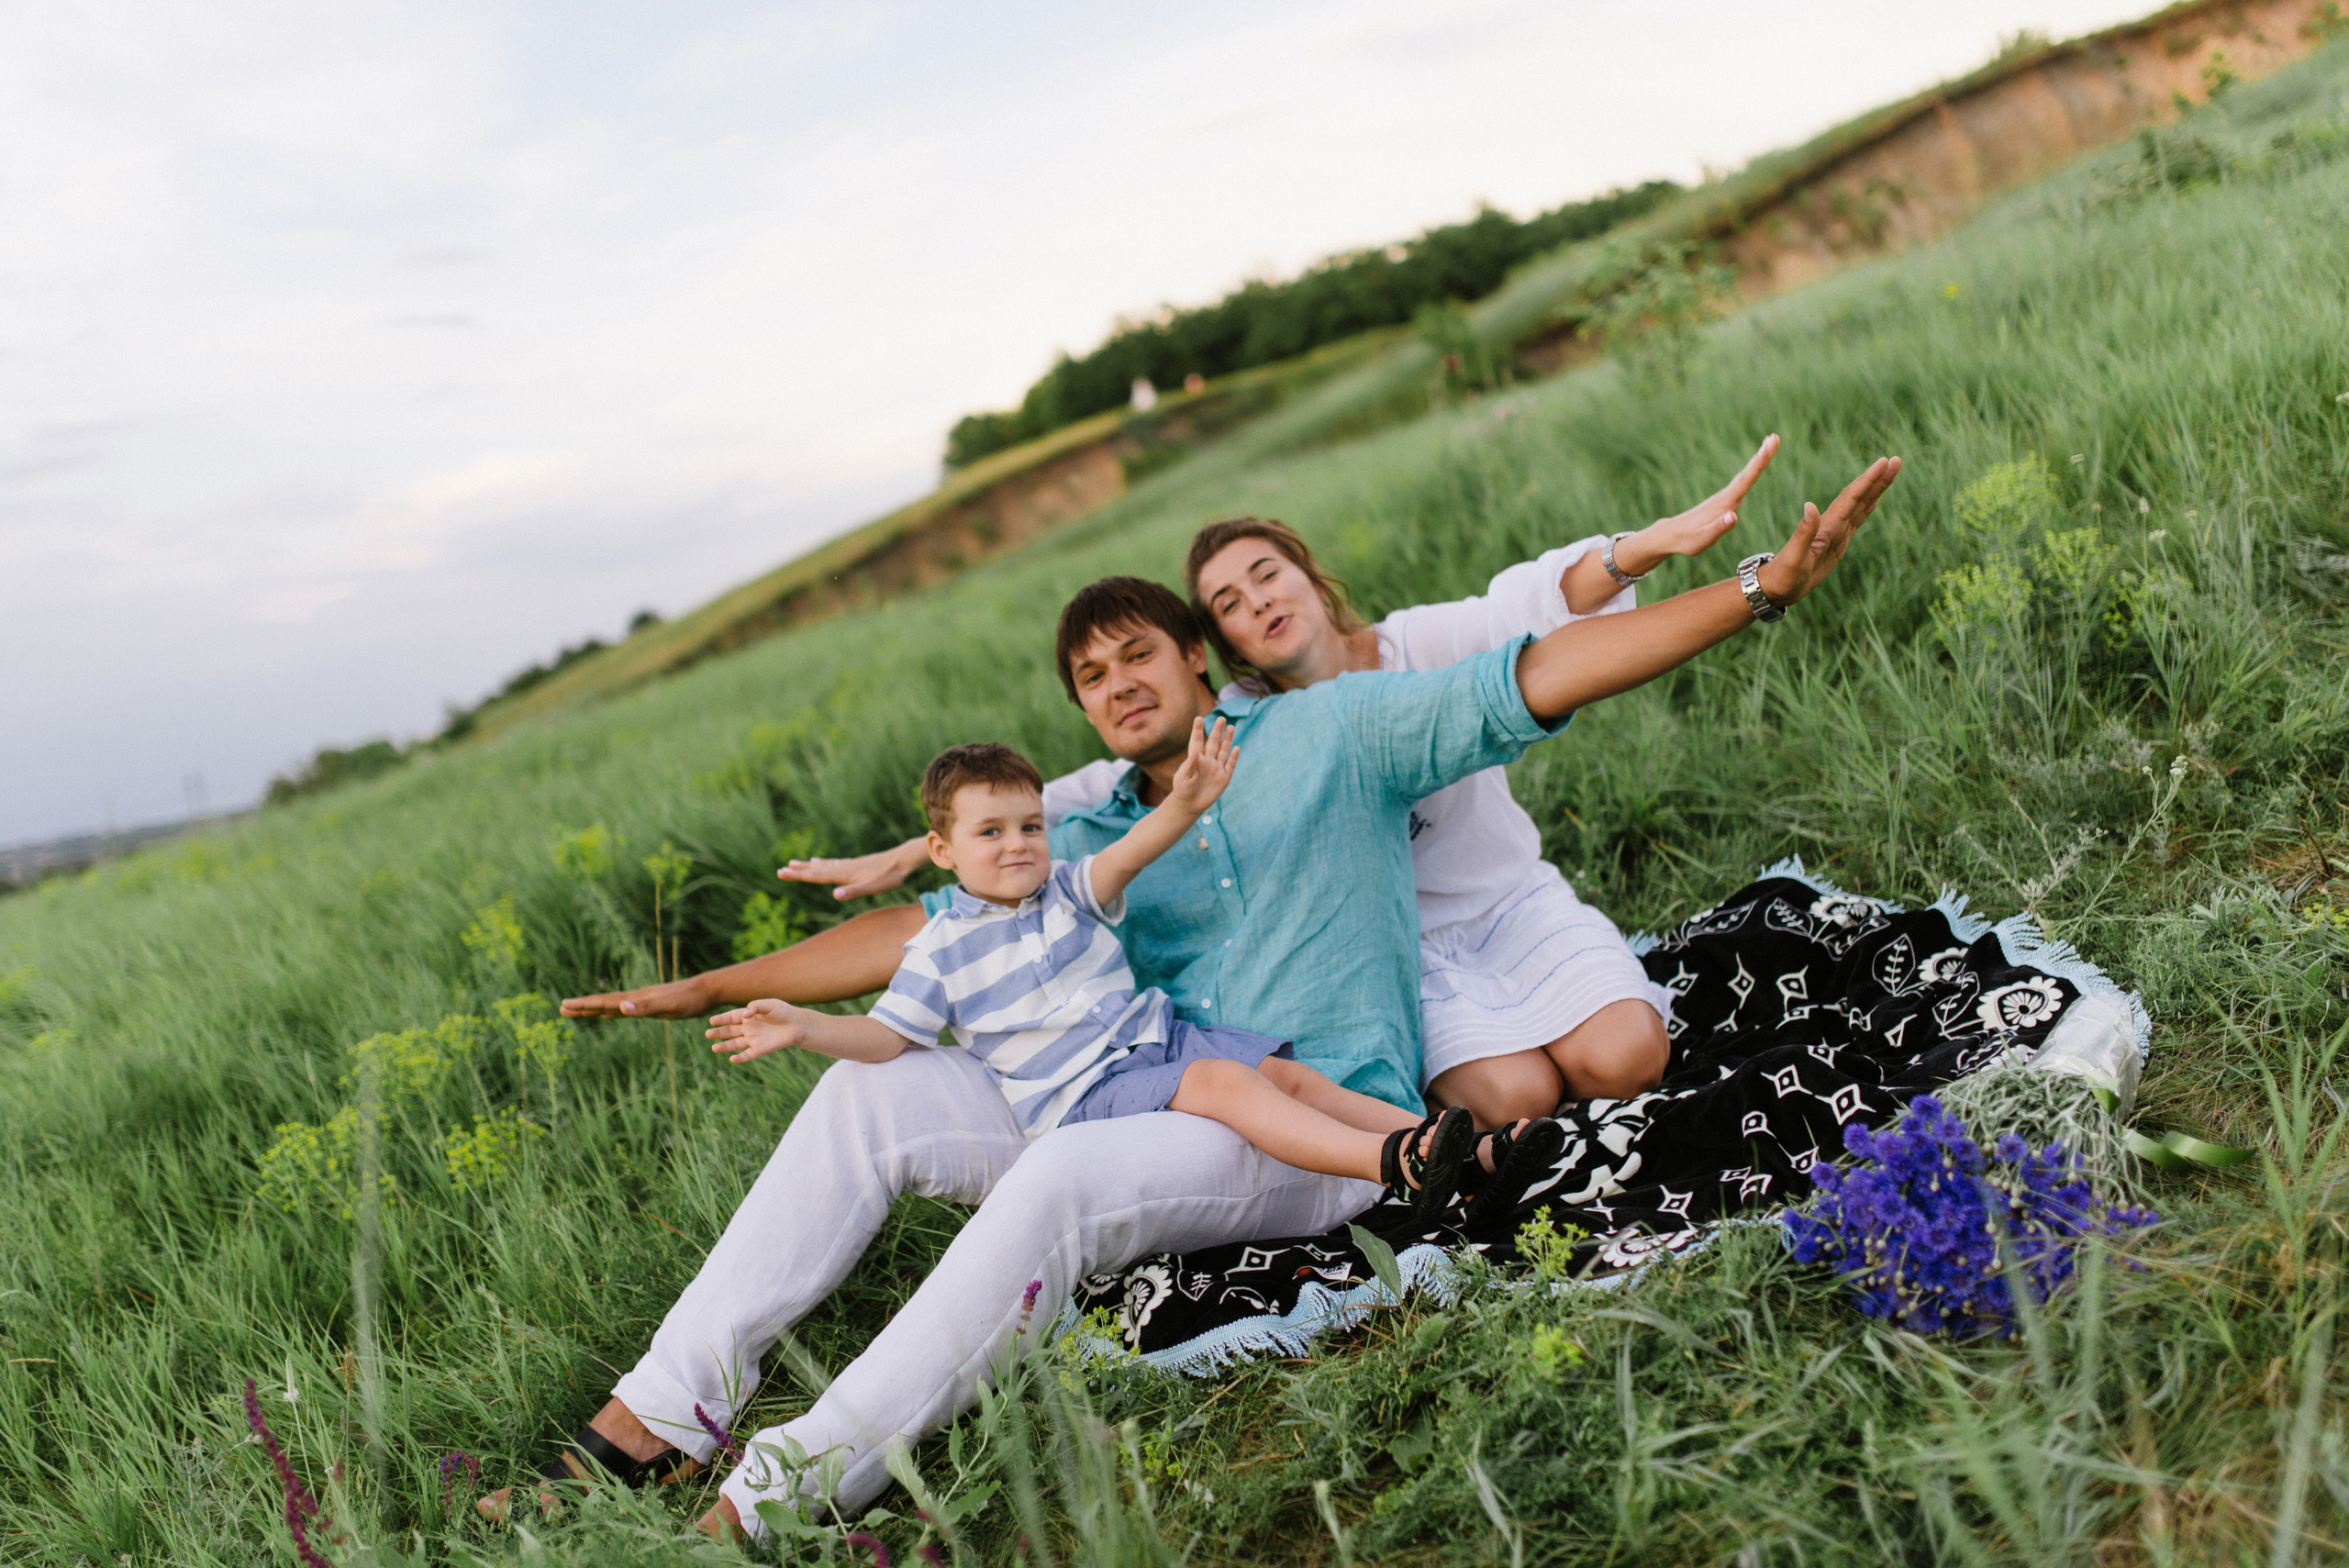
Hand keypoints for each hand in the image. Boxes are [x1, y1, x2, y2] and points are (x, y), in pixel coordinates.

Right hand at [561, 975, 711, 1019]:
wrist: (708, 990)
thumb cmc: (690, 1000)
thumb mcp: (669, 1006)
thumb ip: (645, 1007)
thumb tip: (621, 1007)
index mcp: (637, 998)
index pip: (604, 1001)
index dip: (584, 1004)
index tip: (563, 1005)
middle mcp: (637, 998)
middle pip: (604, 1002)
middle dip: (583, 1006)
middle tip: (562, 1008)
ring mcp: (644, 1001)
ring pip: (613, 1005)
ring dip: (595, 1008)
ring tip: (579, 1010)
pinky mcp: (654, 1006)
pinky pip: (627, 1009)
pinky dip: (615, 1012)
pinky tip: (612, 1013)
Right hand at [705, 999, 806, 1063]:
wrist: (797, 1025)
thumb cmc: (783, 1012)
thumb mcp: (770, 1004)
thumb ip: (756, 1007)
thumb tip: (745, 1014)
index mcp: (748, 1016)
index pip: (732, 1017)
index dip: (722, 1019)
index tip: (712, 1021)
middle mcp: (748, 1028)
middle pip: (730, 1031)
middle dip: (719, 1032)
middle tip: (708, 1034)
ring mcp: (753, 1039)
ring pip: (735, 1044)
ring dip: (725, 1046)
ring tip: (714, 1047)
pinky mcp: (760, 1049)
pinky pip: (747, 1055)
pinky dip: (740, 1058)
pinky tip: (732, 1059)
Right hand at [777, 837, 926, 899]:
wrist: (902, 860)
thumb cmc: (889, 876)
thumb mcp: (873, 887)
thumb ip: (854, 891)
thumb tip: (835, 894)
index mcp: (844, 874)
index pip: (817, 876)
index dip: (799, 876)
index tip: (782, 873)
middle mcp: (843, 867)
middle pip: (816, 870)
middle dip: (798, 871)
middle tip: (780, 871)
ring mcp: (849, 865)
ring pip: (823, 866)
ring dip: (807, 866)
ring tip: (793, 863)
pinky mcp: (855, 864)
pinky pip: (833, 863)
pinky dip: (822, 863)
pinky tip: (818, 861)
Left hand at [1165, 716, 1236, 813]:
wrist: (1190, 805)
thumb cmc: (1183, 790)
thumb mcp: (1183, 777)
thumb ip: (1189, 765)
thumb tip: (1195, 752)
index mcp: (1195, 759)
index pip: (1197, 742)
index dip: (1198, 730)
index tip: (1198, 718)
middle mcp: (1207, 761)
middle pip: (1213, 743)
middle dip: (1217, 731)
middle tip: (1221, 718)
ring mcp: (1216, 768)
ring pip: (1223, 751)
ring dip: (1227, 740)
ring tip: (1230, 727)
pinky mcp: (1224, 778)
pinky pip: (1230, 765)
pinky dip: (1233, 757)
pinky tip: (1236, 748)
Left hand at [1615, 434, 1778, 576]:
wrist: (1670, 535)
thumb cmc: (1687, 540)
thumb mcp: (1703, 539)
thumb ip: (1718, 528)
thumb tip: (1734, 516)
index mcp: (1724, 503)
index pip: (1746, 480)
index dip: (1759, 462)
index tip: (1770, 445)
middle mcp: (1725, 497)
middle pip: (1747, 473)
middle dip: (1762, 456)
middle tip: (1775, 437)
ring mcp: (1723, 498)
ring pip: (1744, 476)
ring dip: (1758, 461)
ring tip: (1769, 445)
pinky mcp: (1722, 501)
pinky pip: (1740, 483)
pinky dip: (1750, 472)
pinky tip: (1754, 468)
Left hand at [1755, 456, 1902, 606]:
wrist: (1776, 587)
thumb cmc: (1783, 575)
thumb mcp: (1794, 557)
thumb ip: (1803, 533)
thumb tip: (1810, 505)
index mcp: (1826, 526)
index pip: (1851, 498)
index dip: (1868, 480)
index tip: (1884, 462)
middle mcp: (1832, 525)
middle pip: (1859, 496)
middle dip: (1878, 479)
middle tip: (1896, 460)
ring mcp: (1836, 533)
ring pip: (1860, 505)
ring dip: (1876, 489)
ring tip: (1891, 471)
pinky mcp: (1837, 542)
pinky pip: (1856, 520)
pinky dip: (1867, 508)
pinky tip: (1874, 500)